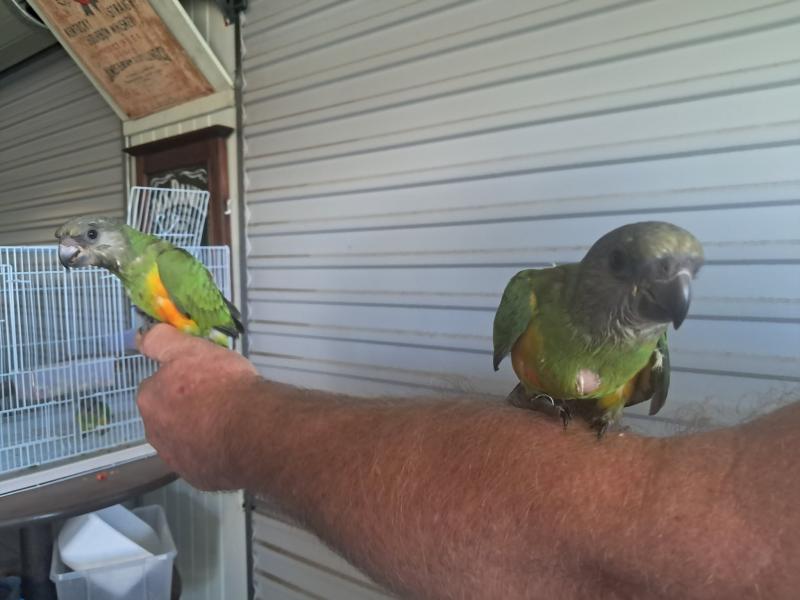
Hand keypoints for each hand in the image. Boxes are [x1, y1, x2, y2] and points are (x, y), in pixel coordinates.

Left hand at [136, 324, 261, 489]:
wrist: (253, 430)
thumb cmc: (223, 387)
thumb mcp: (192, 350)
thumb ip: (163, 340)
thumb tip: (145, 334)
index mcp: (151, 400)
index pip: (156, 385)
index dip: (179, 379)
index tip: (199, 376)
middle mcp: (156, 432)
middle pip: (167, 414)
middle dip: (186, 407)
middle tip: (216, 397)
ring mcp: (176, 458)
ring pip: (183, 439)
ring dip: (199, 430)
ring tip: (227, 419)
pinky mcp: (198, 476)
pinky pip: (202, 460)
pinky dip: (213, 451)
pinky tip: (231, 440)